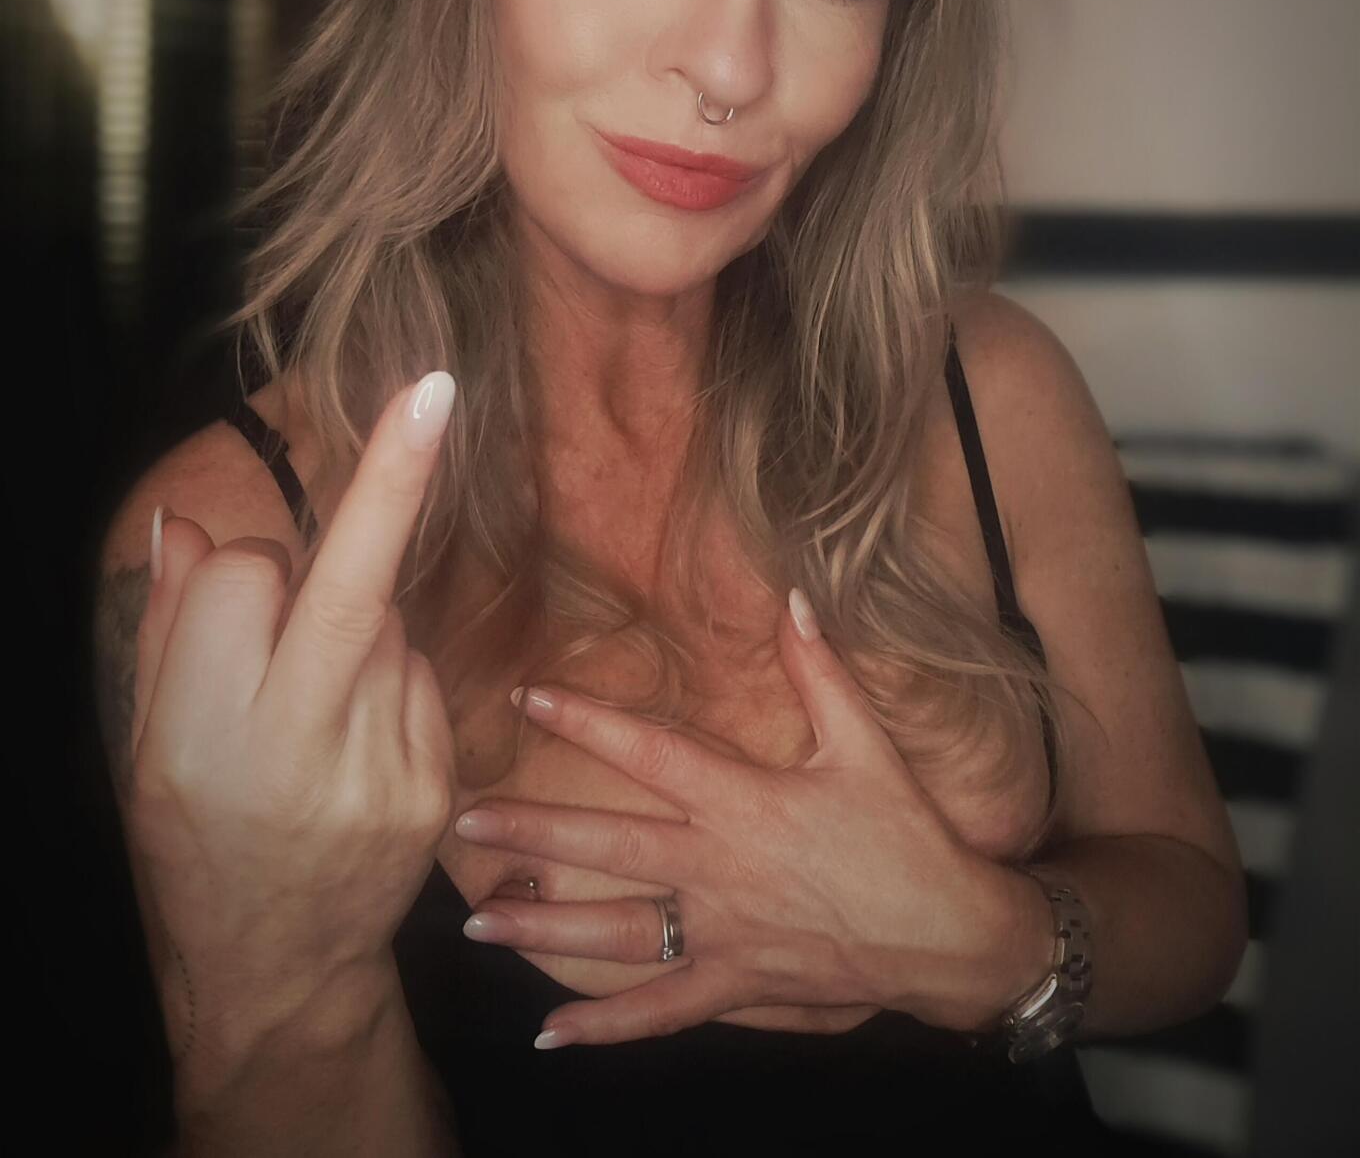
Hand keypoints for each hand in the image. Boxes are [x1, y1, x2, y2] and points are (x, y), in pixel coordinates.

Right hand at [127, 372, 459, 1052]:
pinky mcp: (438, 784)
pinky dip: (391, 674)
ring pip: (386, 619)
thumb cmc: (196, 840)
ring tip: (312, 708)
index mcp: (205, 736)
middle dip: (387, 484)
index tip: (262, 544)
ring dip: (355, 623)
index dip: (247, 561)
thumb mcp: (148, 745)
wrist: (274, 966)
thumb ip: (171, 626)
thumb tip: (191, 521)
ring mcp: (380, 771)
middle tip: (412, 420)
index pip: (247, 576)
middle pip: (346, 580)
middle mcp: (298, 751)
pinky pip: (420, 670)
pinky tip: (358, 735)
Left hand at [452, 588, 1009, 1047]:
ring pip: (617, 932)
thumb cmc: (905, 836)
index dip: (586, 722)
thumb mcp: (866, 744)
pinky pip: (660, 1012)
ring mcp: (722, 934)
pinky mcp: (736, 986)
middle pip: (610, 846)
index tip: (528, 699)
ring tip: (478, 920)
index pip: (649, 752)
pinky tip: (552, 1035)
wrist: (947, 935)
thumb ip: (821, 670)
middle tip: (463, 826)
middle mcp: (719, 868)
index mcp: (744, 800)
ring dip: (544, 929)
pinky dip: (606, 1028)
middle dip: (532, 835)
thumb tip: (792, 598)